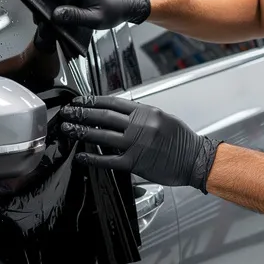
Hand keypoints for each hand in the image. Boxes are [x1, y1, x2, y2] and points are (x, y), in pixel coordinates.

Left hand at [58, 96, 219, 190]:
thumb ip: (142, 115)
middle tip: (67, 113)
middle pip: (104, 116)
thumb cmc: (182, 141)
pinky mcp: (135, 163)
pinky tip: (81, 156)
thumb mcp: (163, 118)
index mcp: (146, 112)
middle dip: (82, 113)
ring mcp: (136, 144)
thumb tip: (121, 113)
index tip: (80, 101)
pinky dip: (92, 158)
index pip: (114, 102)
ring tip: (68, 130)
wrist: (195, 160)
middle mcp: (140, 126)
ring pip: (102, 135)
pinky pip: (108, 160)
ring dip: (81, 132)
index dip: (93, 100)